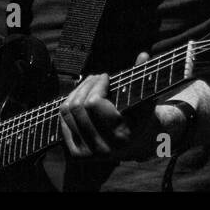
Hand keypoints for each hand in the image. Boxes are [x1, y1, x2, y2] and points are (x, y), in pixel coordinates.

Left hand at [57, 52, 191, 160]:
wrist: (138, 144)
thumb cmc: (142, 116)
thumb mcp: (146, 97)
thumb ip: (145, 76)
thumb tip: (144, 54)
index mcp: (121, 136)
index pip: (94, 102)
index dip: (98, 83)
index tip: (105, 75)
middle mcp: (103, 148)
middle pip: (78, 106)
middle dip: (86, 85)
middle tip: (96, 77)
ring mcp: (88, 153)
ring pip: (68, 112)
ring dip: (76, 92)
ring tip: (88, 84)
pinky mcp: (77, 154)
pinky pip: (63, 121)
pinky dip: (69, 106)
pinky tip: (80, 98)